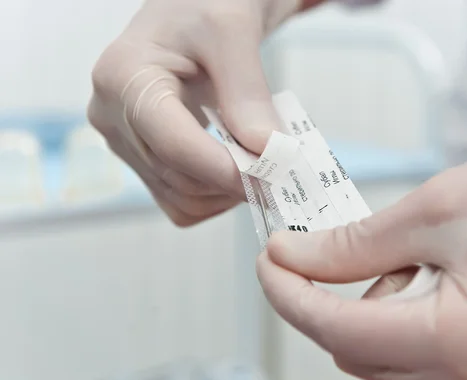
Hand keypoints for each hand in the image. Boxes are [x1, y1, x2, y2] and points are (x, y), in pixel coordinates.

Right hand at [87, 0, 299, 225]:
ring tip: (262, 166)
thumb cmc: (204, 6)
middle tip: (283, 172)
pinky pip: (179, 201)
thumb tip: (268, 152)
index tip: (274, 176)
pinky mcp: (141, 159)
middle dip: (235, 180)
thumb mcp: (232, 32)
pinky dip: (214, 197)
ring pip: (180, 198)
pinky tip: (237, 170)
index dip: (226, 169)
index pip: (173, 144)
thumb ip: (248, 92)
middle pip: (179, 176)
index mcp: (124, 77)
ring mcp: (124, 142)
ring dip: (227, 194)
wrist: (190, 11)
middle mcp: (112, 115)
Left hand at [257, 128, 466, 379]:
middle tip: (324, 249)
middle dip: (328, 300)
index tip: (270, 262)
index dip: (290, 294)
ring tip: (409, 258)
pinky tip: (424, 281)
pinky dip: (398, 320)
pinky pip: (415, 361)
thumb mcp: (433, 209)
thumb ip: (352, 246)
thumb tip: (293, 260)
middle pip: (355, 354)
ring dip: (369, 309)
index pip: (340, 331)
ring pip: (381, 361)